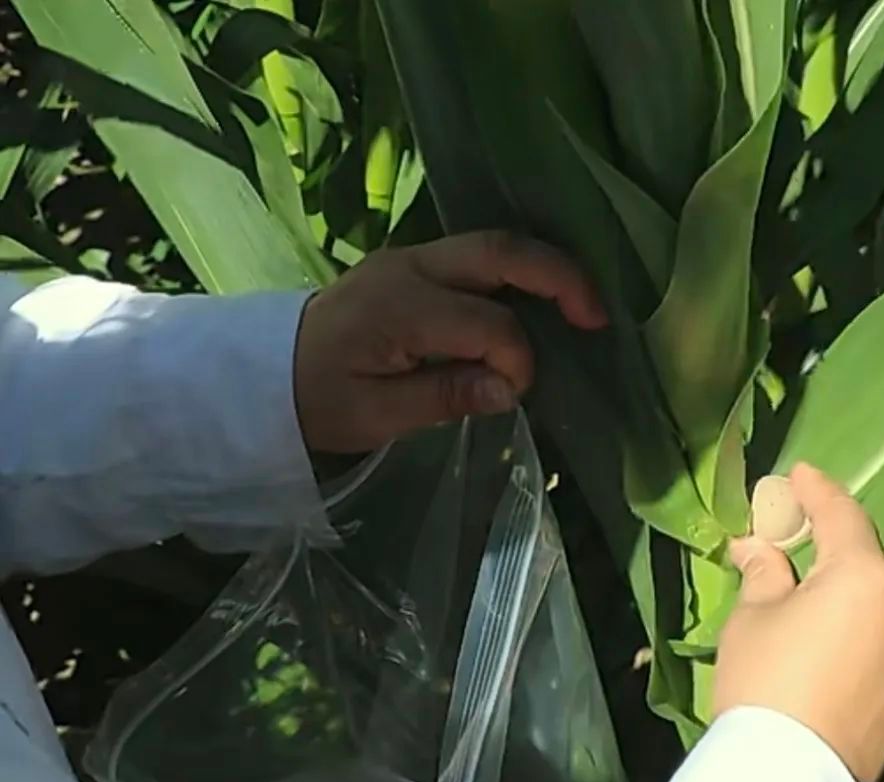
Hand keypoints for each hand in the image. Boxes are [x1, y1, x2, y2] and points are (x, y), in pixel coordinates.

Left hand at [294, 231, 606, 452]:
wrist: (264, 369)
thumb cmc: (317, 399)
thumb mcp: (374, 415)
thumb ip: (445, 395)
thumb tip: (510, 387)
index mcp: (399, 308)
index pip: (488, 323)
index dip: (517, 359)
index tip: (515, 393)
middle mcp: (411, 267)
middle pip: (501, 251)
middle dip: (559, 278)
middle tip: (598, 316)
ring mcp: (412, 258)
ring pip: (494, 244)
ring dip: (543, 269)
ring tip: (581, 304)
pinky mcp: (414, 263)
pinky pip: (478, 255)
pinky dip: (517, 271)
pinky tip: (538, 297)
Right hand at [712, 464, 883, 781]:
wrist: (793, 770)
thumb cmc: (766, 681)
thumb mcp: (754, 618)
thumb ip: (764, 572)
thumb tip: (756, 546)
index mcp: (864, 577)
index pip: (843, 515)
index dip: (817, 490)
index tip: (798, 473)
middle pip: (881, 553)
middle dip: (847, 540)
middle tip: (806, 537)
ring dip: (864, 579)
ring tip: (820, 583)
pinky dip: (872, 612)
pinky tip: (838, 621)